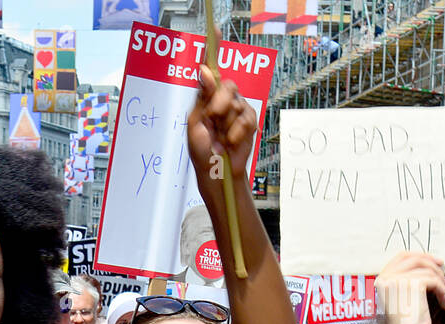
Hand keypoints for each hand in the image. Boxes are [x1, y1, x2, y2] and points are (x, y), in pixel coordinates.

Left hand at [187, 49, 256, 183]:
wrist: (216, 172)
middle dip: (218, 103)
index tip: (215, 30)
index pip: (211, 70)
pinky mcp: (250, 121)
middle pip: (226, 85)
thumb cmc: (202, 150)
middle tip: (212, 119)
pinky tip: (230, 141)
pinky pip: (246, 118)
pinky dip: (235, 132)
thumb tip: (205, 71)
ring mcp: (237, 108)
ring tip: (220, 137)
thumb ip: (202, 98)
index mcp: (206, 97)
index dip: (214, 49)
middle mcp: (223, 99)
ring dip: (225, 123)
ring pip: (236, 103)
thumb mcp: (194, 124)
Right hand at [375, 251, 444, 323]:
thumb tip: (427, 263)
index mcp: (381, 279)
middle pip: (415, 259)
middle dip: (432, 263)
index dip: (420, 255)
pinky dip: (443, 292)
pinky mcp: (413, 285)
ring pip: (427, 270)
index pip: (401, 256)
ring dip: (441, 281)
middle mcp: (387, 278)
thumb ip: (404, 280)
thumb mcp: (399, 296)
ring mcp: (399, 281)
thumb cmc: (405, 322)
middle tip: (443, 272)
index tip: (434, 261)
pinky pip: (434, 281)